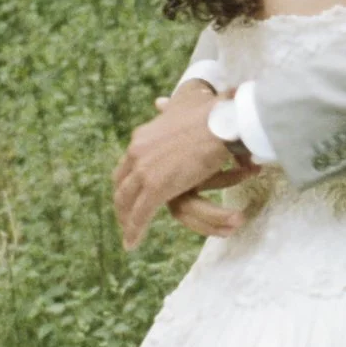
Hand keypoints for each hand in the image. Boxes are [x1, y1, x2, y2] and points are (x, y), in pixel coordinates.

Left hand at [112, 84, 251, 248]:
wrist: (224, 120)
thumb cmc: (213, 111)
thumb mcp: (183, 104)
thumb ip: (170, 107)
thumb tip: (160, 102)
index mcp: (142, 138)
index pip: (126, 167)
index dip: (126, 185)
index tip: (129, 196)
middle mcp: (137, 152)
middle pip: (122, 186)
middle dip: (122, 205)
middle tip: (125, 221)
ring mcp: (144, 169)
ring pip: (127, 204)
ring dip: (127, 223)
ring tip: (129, 237)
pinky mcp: (156, 186)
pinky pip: (141, 215)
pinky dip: (134, 231)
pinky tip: (132, 244)